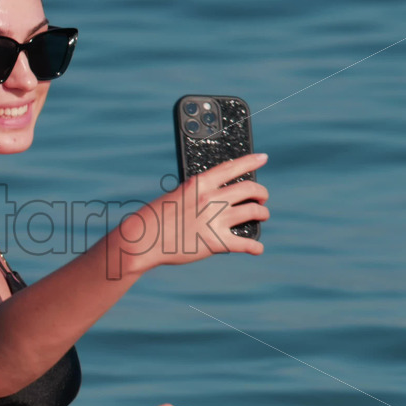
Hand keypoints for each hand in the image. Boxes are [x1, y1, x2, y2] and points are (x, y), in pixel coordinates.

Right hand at [115, 153, 269, 273]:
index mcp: (199, 184)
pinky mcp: (215, 242)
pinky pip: (245, 243)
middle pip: (249, 189)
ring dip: (263, 213)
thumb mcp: (176, 196)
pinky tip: (257, 247)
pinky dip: (255, 246)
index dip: (250, 161)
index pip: (231, 167)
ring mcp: (215, 220)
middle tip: (262, 197)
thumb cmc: (154, 218)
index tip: (262, 158)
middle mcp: (211, 199)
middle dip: (261, 192)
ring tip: (262, 215)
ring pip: (254, 212)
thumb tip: (217, 199)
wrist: (143, 240)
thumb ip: (197, 194)